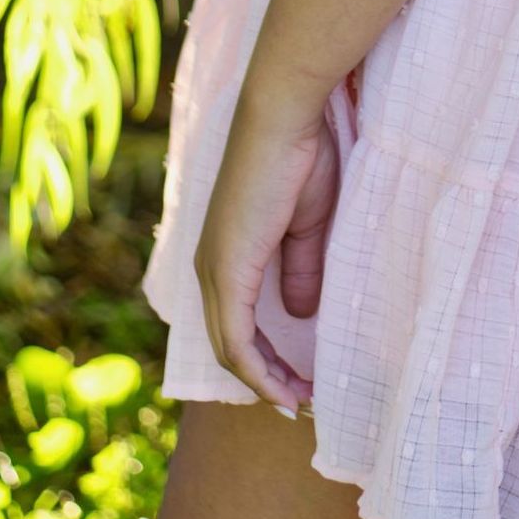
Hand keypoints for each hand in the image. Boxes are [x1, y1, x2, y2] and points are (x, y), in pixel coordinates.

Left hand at [193, 82, 340, 410]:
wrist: (284, 117)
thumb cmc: (300, 156)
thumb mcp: (308, 224)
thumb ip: (300, 268)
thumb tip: (300, 313)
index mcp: (227, 254)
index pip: (238, 323)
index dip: (267, 357)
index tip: (301, 377)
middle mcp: (211, 268)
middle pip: (230, 346)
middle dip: (267, 378)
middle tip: (302, 399)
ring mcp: (215, 271)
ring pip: (231, 349)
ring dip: (265, 381)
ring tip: (299, 401)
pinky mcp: (227, 271)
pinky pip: (237, 340)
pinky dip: (259, 371)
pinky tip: (284, 387)